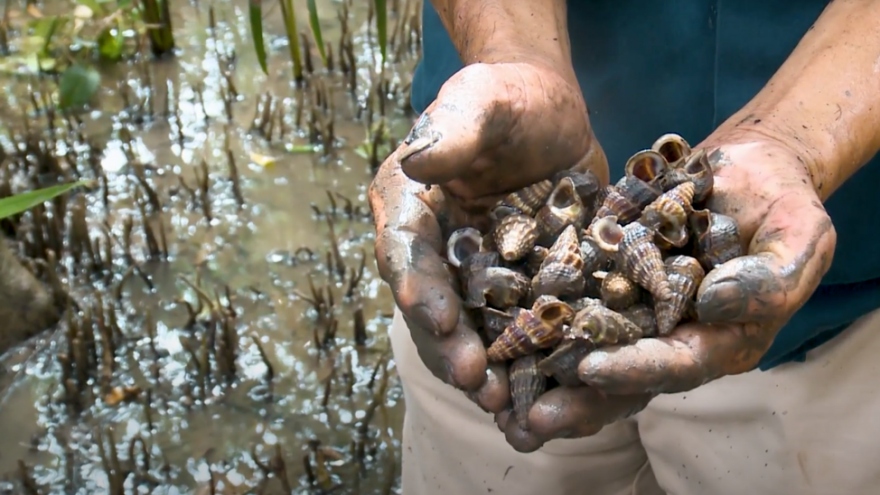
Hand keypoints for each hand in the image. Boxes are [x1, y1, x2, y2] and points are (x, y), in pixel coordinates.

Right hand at [369, 61, 607, 415]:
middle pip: (436, 307)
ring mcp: (476, 275)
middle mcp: (436, 251)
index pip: (406, 253)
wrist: (548, 113)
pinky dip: (532, 363)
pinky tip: (552, 395)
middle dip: (453, 348)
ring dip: (490, 371)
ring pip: (475, 332)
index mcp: (410, 209)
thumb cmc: (507, 97)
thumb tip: (420, 162)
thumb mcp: (482, 100)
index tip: (437, 319)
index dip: (419, 288)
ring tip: (510, 409)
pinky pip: (521, 331)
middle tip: (476, 384)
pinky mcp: (519, 287)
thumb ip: (454, 129)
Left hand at [499, 130, 836, 451]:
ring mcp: (633, 305)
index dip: (635, 370)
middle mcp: (669, 332)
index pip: (675, 364)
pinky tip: (496, 311)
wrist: (747, 169)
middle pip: (622, 372)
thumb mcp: (799, 238)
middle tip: (531, 417)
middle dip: (578, 396)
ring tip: (501, 379)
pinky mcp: (607, 273)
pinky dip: (538, 305)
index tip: (591, 371)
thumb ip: (768, 280)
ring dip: (545, 362)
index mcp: (719, 339)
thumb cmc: (785, 207)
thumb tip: (712, 304)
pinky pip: (570, 292)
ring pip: (586, 341)